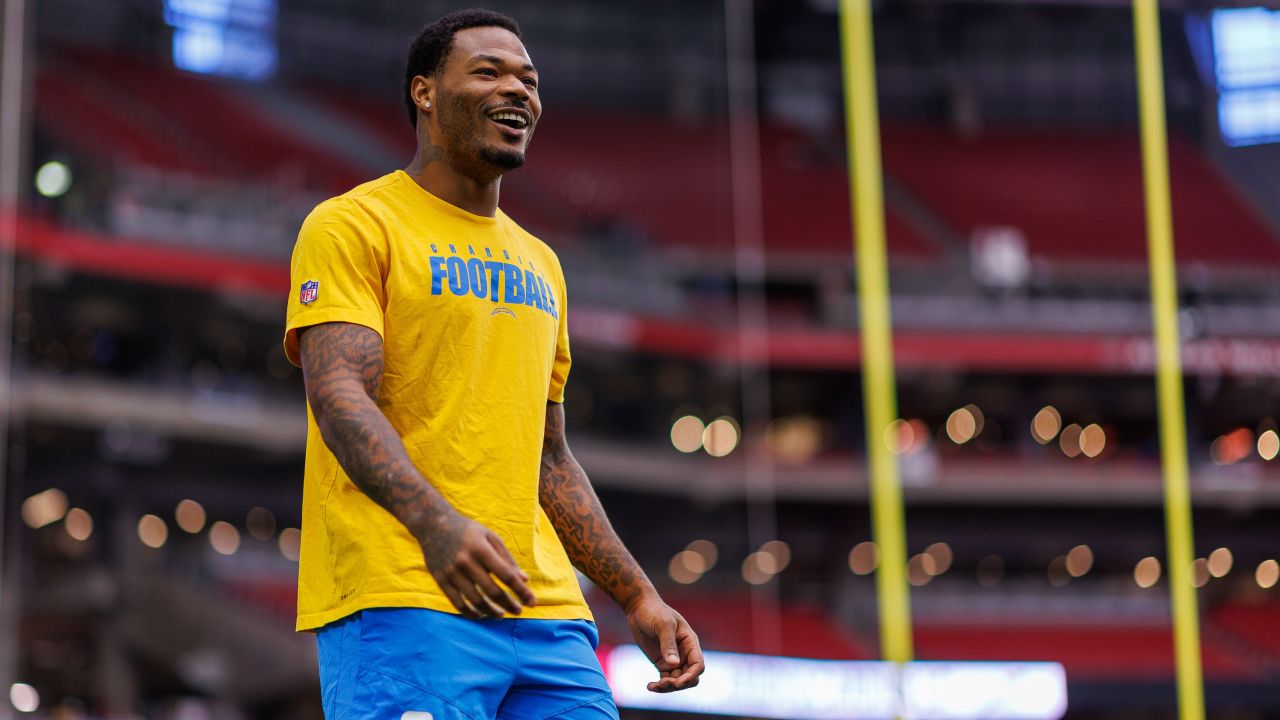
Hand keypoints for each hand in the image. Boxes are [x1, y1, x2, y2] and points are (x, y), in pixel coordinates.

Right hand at [419, 511, 537, 618]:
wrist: (433, 524)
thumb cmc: (468, 531)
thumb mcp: (490, 537)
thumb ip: (507, 558)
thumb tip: (523, 580)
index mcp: (482, 549)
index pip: (506, 575)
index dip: (521, 591)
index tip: (532, 603)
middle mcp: (467, 562)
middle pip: (492, 591)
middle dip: (509, 604)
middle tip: (518, 611)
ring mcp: (452, 572)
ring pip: (476, 601)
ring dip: (491, 612)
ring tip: (501, 614)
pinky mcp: (441, 580)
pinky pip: (458, 603)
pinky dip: (471, 613)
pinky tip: (480, 615)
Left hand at [626, 595, 703, 691]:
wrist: (639, 608)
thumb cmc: (654, 611)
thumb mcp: (662, 624)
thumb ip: (668, 643)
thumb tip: (674, 664)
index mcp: (690, 642)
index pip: (698, 664)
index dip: (691, 676)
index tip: (678, 682)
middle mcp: (684, 653)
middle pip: (690, 677)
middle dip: (679, 684)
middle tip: (662, 682)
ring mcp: (673, 659)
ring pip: (677, 681)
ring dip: (667, 687)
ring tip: (653, 686)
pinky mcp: (661, 662)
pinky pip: (665, 679)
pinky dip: (659, 685)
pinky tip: (649, 686)